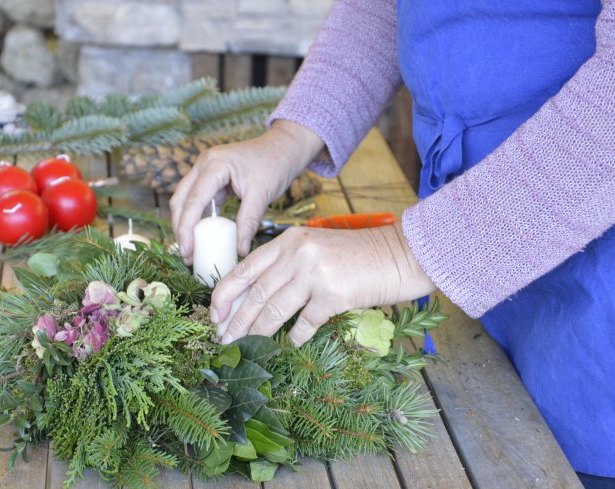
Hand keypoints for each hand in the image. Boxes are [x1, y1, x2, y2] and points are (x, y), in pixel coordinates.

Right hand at [170, 120, 323, 263]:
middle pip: (182, 199)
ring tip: (190, 249)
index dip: (186, 228)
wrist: (283, 147)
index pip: (193, 200)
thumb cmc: (274, 164)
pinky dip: (197, 217)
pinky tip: (201, 236)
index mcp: (215, 164)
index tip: (187, 251)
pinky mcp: (210, 176)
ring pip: (185, 199)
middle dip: (180, 228)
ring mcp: (205, 169)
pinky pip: (197, 199)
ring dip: (186, 223)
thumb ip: (248, 222)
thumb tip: (240, 250)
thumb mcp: (262, 194)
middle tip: (186, 255)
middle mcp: (204, 164)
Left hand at [211, 221, 435, 345]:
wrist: (400, 255)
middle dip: (235, 320)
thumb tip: (255, 300)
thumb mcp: (315, 249)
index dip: (225, 293)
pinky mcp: (334, 294)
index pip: (246, 268)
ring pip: (274, 309)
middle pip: (256, 293)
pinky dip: (296, 337)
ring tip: (242, 346)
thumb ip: (287, 266)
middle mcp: (298, 253)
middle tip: (222, 340)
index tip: (214, 314)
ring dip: (256, 332)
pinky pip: (305, 322)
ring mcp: (315, 273)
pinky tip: (291, 345)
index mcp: (290, 240)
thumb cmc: (357, 255)